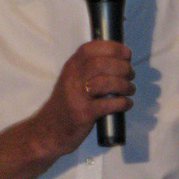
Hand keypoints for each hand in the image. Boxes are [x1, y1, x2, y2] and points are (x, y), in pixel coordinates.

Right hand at [36, 39, 134, 154]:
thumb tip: (119, 61)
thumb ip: (88, 69)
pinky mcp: (83, 114)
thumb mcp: (72, 81)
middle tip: (131, 74)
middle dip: (122, 67)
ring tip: (130, 89)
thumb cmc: (66, 105)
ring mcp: (76, 97)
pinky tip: (127, 104)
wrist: (48, 130)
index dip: (113, 48)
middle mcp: (72, 79)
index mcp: (71, 67)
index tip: (127, 54)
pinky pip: (108, 104)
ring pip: (106, 83)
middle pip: (101, 64)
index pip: (91, 49)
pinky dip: (122, 103)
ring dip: (124, 85)